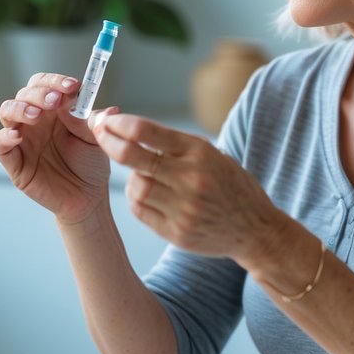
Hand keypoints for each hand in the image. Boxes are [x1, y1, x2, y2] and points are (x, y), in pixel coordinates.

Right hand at [0, 73, 115, 224]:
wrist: (89, 198)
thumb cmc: (91, 165)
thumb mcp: (95, 139)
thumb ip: (87, 120)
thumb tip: (77, 100)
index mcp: (54, 110)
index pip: (45, 85)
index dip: (54, 81)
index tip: (72, 85)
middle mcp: (35, 120)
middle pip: (25, 94)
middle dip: (39, 93)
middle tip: (55, 100)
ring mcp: (23, 139)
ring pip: (7, 112)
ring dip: (20, 108)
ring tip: (36, 115)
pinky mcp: (14, 161)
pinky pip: (0, 144)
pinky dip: (5, 136)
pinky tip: (17, 135)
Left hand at [88, 112, 288, 262]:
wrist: (255, 230)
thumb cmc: (230, 185)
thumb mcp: (212, 155)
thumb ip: (176, 146)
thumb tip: (129, 130)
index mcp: (200, 152)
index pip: (146, 131)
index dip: (119, 124)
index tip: (106, 121)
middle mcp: (191, 178)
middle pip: (132, 156)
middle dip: (109, 142)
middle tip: (99, 135)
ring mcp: (183, 208)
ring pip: (134, 186)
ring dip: (131, 177)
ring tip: (143, 176)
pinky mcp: (176, 232)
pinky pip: (140, 210)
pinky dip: (137, 199)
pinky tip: (148, 194)